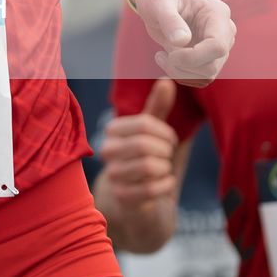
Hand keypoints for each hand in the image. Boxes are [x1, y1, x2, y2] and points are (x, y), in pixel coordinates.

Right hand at [99, 78, 181, 210]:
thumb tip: (167, 79)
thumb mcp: (151, 130)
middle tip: (166, 156)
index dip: (165, 133)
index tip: (169, 139)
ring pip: (148, 167)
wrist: (136, 195)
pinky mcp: (122, 197)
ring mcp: (113, 175)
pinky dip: (165, 185)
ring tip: (162, 170)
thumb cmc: (145, 156)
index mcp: (113, 130)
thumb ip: (158, 106)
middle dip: (165, 151)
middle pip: (145, 145)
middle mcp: (107, 150)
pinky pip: (150, 189)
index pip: (144, 124)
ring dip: (165, 169)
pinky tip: (163, 183)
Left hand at [132, 0, 234, 86]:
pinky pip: (201, 78)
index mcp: (218, 14)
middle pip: (212, 65)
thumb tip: (182, 41)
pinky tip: (166, 60)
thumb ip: (169, 19)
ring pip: (206, 75)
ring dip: (179, 72)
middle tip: (160, 55)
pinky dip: (181, 75)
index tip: (170, 55)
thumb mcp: (157, 2)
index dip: (193, 57)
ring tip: (161, 56)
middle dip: (183, 66)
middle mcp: (225, 32)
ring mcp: (220, 47)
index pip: (217, 46)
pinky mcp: (210, 58)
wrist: (159, 2)